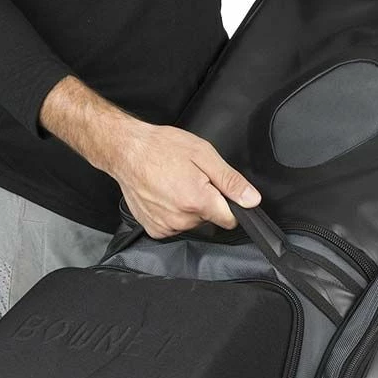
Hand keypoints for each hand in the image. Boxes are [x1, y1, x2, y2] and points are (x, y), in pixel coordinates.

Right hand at [38, 76, 259, 238]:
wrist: (125, 151)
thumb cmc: (162, 147)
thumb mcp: (203, 154)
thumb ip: (230, 181)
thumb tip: (252, 200)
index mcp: (198, 201)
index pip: (230, 219)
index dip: (229, 204)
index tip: (218, 190)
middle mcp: (182, 220)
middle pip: (210, 219)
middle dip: (206, 201)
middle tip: (190, 178)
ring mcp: (166, 227)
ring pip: (192, 223)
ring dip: (188, 207)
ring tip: (174, 184)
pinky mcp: (154, 229)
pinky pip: (174, 226)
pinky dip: (172, 213)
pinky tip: (163, 195)